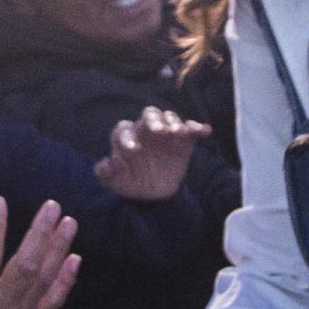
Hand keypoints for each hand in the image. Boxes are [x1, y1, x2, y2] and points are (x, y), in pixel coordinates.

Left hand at [91, 107, 210, 201]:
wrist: (152, 192)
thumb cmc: (130, 181)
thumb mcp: (116, 181)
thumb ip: (106, 173)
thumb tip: (105, 166)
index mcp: (126, 136)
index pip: (124, 131)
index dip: (127, 138)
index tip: (133, 150)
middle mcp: (146, 130)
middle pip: (149, 116)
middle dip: (153, 121)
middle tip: (160, 131)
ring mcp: (166, 133)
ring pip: (169, 118)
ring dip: (174, 123)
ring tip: (179, 132)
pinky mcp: (183, 140)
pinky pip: (191, 129)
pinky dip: (197, 127)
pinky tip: (204, 131)